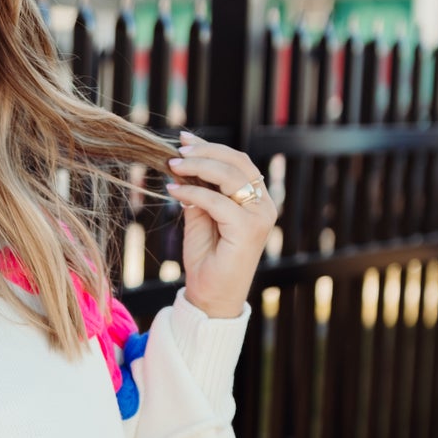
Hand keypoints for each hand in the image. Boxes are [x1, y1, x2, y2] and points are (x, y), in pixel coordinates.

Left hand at [164, 130, 278, 317]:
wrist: (210, 297)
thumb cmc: (207, 260)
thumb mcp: (200, 218)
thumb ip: (198, 193)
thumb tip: (183, 164)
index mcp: (257, 200)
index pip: (238, 162)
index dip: (211, 148)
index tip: (185, 140)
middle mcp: (264, 205)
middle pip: (237, 163)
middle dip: (204, 152)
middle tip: (177, 149)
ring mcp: (260, 216)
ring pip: (229, 177)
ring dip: (197, 167)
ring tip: (172, 166)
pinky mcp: (248, 229)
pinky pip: (217, 202)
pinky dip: (193, 193)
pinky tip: (174, 191)